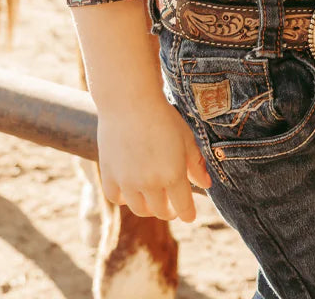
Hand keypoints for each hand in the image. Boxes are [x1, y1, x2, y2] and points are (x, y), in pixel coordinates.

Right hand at [97, 99, 212, 222]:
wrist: (129, 100)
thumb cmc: (162, 116)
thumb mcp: (186, 138)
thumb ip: (195, 164)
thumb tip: (205, 185)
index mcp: (173, 175)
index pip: (184, 209)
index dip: (188, 213)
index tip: (189, 213)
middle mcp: (150, 183)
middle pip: (162, 212)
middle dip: (170, 210)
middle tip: (171, 203)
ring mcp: (127, 181)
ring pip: (140, 209)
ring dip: (149, 207)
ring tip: (152, 196)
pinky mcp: (109, 175)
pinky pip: (116, 198)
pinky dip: (124, 197)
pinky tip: (130, 188)